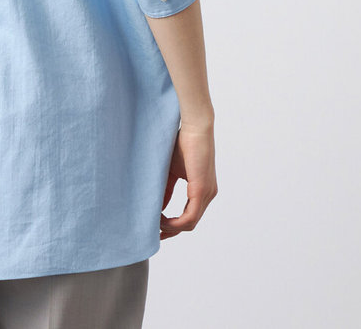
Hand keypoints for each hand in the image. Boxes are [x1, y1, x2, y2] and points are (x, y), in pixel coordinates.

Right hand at [160, 122, 217, 238]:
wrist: (195, 127)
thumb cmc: (182, 143)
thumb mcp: (171, 171)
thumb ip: (165, 189)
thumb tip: (157, 207)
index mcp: (201, 190)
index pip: (188, 216)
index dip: (171, 225)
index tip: (155, 226)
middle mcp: (207, 195)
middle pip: (189, 224)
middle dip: (170, 231)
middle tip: (152, 233)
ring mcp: (207, 194)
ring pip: (189, 223)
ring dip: (170, 227)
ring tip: (153, 222)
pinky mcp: (202, 190)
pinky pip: (190, 217)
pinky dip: (175, 222)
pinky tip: (161, 218)